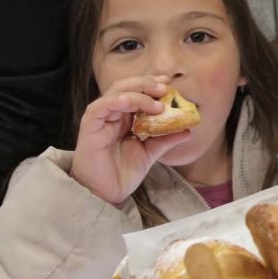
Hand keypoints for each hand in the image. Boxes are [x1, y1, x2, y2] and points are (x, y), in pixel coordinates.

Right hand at [70, 77, 192, 204]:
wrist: (104, 194)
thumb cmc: (121, 172)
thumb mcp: (149, 153)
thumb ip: (165, 139)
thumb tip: (188, 130)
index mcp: (124, 117)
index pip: (137, 92)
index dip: (152, 84)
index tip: (170, 84)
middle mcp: (111, 114)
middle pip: (126, 87)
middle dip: (147, 84)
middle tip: (166, 87)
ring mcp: (99, 119)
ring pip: (115, 93)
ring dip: (138, 93)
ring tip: (157, 102)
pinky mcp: (89, 127)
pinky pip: (100, 107)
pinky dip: (117, 101)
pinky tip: (131, 102)